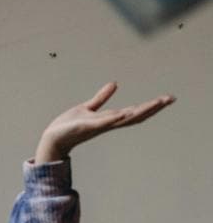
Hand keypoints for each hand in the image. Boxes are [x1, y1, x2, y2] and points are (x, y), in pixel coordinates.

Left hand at [35, 82, 172, 162]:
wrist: (53, 138)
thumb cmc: (69, 126)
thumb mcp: (87, 107)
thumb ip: (101, 98)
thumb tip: (115, 84)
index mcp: (109, 118)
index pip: (135, 111)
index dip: (151, 105)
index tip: (166, 98)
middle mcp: (108, 123)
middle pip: (136, 115)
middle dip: (153, 107)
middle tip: (170, 99)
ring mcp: (99, 125)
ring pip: (124, 118)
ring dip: (141, 110)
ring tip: (157, 103)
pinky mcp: (87, 126)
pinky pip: (104, 122)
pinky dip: (114, 118)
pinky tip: (125, 112)